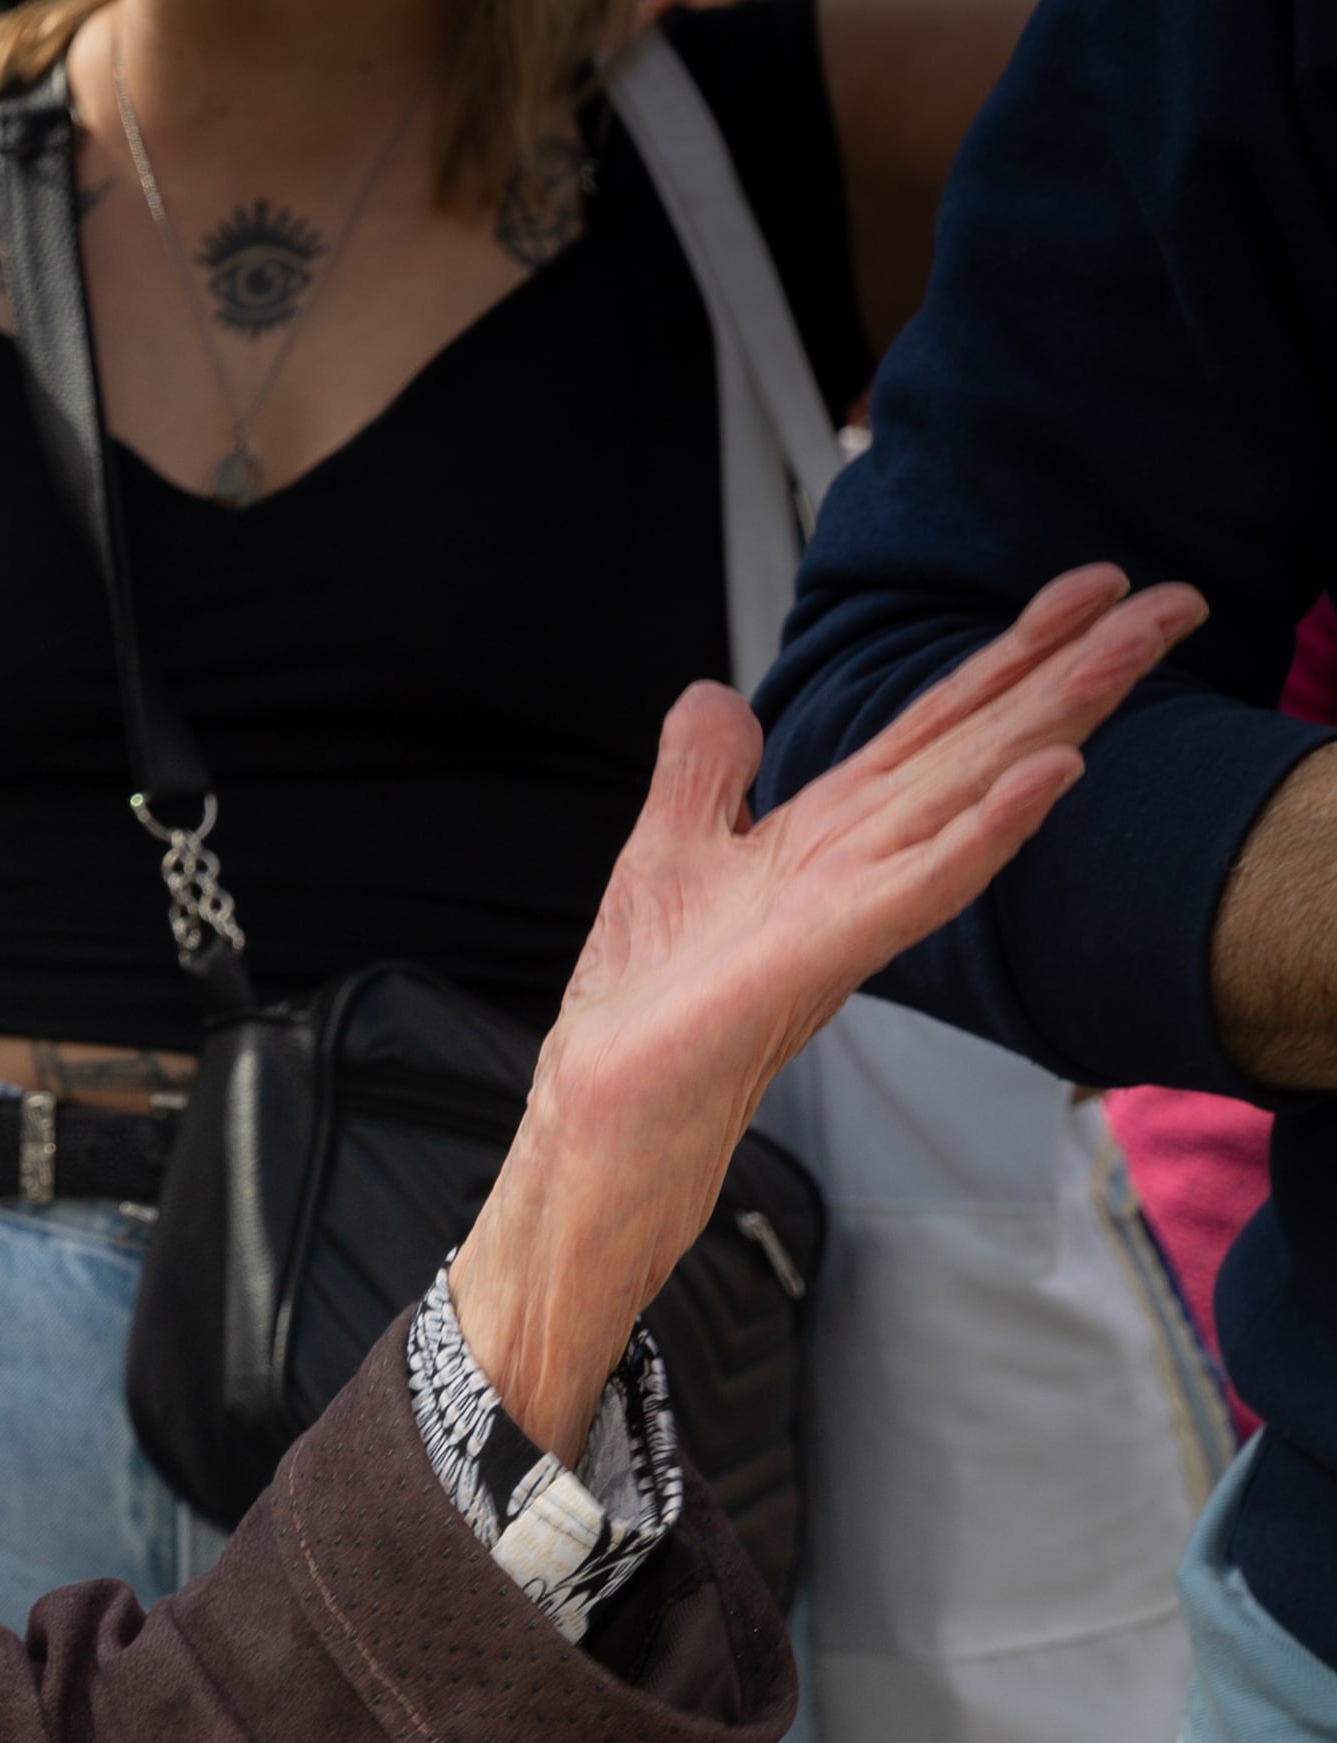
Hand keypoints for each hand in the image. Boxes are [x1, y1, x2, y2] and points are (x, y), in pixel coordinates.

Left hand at [455, 563, 1203, 1458]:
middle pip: (980, 745)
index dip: (1014, 651)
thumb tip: (715, 695)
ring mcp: (846, 907)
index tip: (1094, 585)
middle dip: (1075, 667)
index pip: (939, 726)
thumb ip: (702, 774)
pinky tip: (1047, 775)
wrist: (608, 1115)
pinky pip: (920, 886)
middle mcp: (854, 861)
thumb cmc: (647, 1009)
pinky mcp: (818, 956)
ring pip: (970, 793)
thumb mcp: (667, 854)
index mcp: (828, 834)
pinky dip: (984, 832)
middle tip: (1176, 597)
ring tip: (1135, 646)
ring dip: (1054, 717)